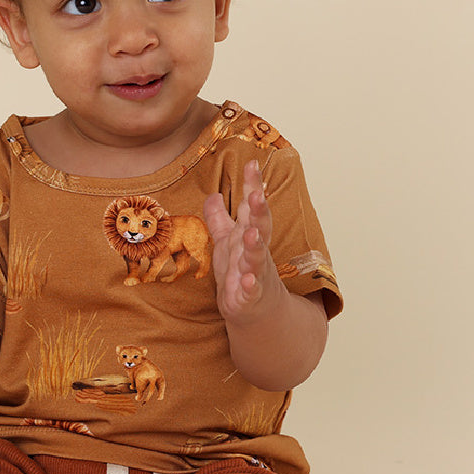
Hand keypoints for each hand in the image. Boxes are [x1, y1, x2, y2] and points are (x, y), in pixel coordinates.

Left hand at [203, 160, 281, 322]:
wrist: (255, 310)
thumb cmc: (239, 271)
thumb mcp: (226, 241)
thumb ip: (219, 218)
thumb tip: (213, 194)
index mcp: (248, 234)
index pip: (251, 206)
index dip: (252, 185)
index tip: (252, 163)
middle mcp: (255, 250)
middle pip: (260, 226)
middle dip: (259, 211)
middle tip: (258, 195)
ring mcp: (254, 272)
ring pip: (257, 257)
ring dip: (255, 245)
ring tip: (252, 233)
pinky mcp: (250, 295)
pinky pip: (250, 289)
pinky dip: (249, 284)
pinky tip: (246, 280)